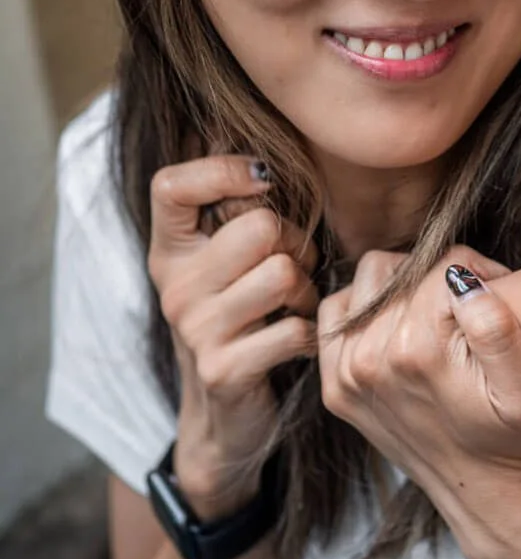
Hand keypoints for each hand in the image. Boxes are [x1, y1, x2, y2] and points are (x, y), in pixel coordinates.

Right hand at [148, 155, 317, 517]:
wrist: (225, 420)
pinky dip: (312, 333)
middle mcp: (175, 286)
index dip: (222, 170)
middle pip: (258, 226)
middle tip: (293, 271)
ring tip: (295, 307)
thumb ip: (239, 211)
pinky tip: (298, 341)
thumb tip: (262, 138)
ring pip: (284, 273)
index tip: (262, 180)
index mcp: (170, 251)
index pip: (171, 185)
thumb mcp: (226, 265)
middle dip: (294, 245)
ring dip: (307, 291)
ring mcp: (195, 329)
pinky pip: (296, 328)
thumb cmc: (243, 321)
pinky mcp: (224, 369)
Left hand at [317, 248, 520, 557]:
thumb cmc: (519, 439)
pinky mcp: (337, 389)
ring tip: (433, 311)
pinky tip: (396, 324)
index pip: (445, 265)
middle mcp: (371, 359)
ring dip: (399, 285)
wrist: (490, 499)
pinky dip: (362, 307)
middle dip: (438, 276)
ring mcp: (347, 375)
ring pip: (366, 281)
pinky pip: (335, 315)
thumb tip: (460, 278)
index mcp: (418, 350)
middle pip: (401, 269)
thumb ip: (497, 327)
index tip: (500, 293)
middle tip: (467, 305)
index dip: (482, 270)